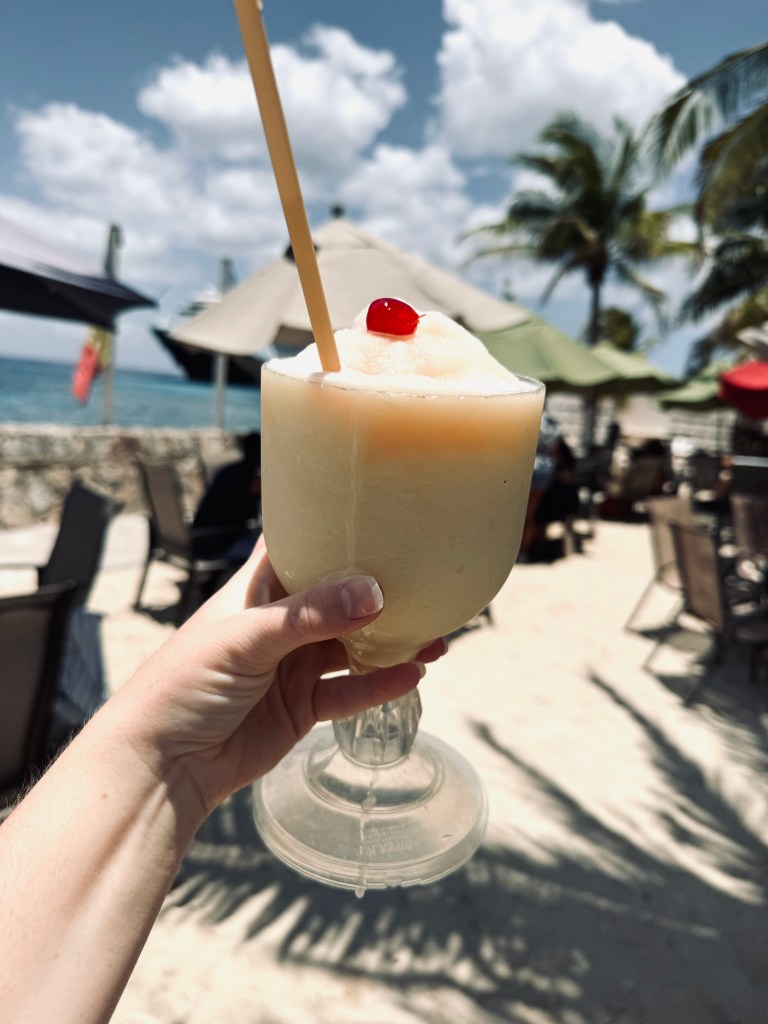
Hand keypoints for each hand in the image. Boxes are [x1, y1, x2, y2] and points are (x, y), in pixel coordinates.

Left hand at [115, 537, 445, 814]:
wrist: (163, 764)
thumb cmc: (184, 684)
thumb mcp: (246, 638)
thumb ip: (310, 616)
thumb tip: (373, 593)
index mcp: (257, 590)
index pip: (300, 546)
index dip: (335, 529)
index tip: (381, 515)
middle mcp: (279, 623)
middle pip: (339, 599)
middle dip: (380, 593)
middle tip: (427, 584)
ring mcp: (291, 666)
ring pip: (352, 647)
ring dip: (391, 642)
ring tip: (436, 634)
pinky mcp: (301, 708)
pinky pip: (349, 693)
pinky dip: (380, 685)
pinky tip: (413, 675)